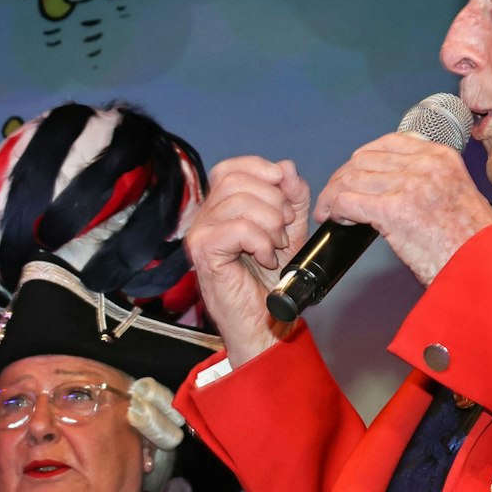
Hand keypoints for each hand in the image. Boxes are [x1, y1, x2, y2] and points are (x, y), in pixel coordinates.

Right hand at [185, 157, 311, 364]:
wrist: (265, 323)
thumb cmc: (271, 282)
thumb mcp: (291, 230)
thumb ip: (291, 197)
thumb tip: (285, 167)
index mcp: (222, 209)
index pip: (230, 168)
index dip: (259, 168)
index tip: (283, 185)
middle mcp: (205, 218)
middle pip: (235, 180)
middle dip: (272, 201)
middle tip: (283, 231)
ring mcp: (200, 234)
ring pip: (239, 203)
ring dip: (270, 225)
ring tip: (275, 248)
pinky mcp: (204, 252)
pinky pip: (238, 228)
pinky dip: (261, 242)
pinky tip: (265, 259)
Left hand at [315, 132, 491, 285]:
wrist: (482, 266)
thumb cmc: (471, 241)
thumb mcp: (457, 193)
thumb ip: (428, 180)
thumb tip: (391, 184)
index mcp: (441, 156)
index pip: (387, 143)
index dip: (362, 159)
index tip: (353, 176)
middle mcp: (424, 164)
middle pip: (364, 159)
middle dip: (343, 178)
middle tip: (334, 197)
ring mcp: (408, 185)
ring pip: (351, 179)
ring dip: (334, 196)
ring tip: (330, 212)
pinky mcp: (393, 210)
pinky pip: (348, 201)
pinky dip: (335, 209)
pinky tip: (336, 221)